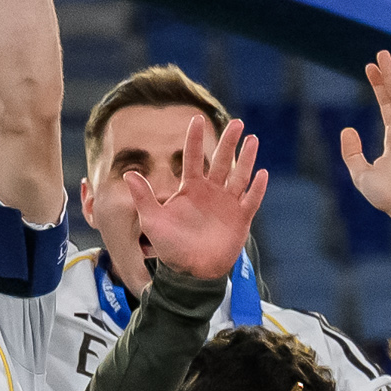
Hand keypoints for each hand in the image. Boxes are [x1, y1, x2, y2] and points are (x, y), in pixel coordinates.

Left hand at [131, 119, 269, 286]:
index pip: (192, 157)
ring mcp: (227, 203)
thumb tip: (129, 173)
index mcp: (190, 188)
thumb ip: (144, 197)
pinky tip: (262, 174)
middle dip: (229, 142)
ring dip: (246, 158)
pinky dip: (257, 188)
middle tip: (237, 122)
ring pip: (239, 175)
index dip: (194, 139)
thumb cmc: (170, 247)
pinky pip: (251, 200)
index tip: (196, 118)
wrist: (190, 273)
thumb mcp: (153, 221)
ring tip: (253, 139)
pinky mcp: (241, 218)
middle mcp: (211, 191)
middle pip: (221, 161)